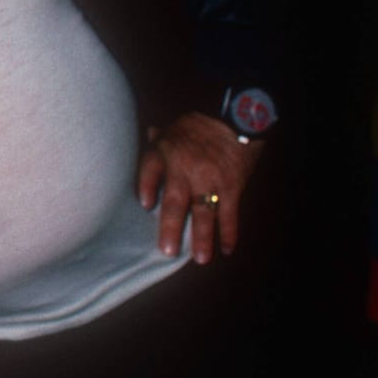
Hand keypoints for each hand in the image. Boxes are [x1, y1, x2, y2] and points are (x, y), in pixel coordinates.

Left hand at [137, 112, 262, 263]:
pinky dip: (229, 231)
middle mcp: (185, 169)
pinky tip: (226, 249)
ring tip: (200, 259)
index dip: (145, 186)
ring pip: (204, 212)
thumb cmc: (197, 127)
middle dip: (170, 227)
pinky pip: (230, 212)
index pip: (149, 170)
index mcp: (166, 152)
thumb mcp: (171, 130)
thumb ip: (155, 143)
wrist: (234, 118)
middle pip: (174, 201)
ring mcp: (210, 179)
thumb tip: (143, 142)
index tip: (144, 205)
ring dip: (202, 237)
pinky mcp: (232, 185)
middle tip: (167, 250)